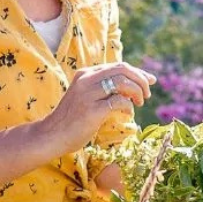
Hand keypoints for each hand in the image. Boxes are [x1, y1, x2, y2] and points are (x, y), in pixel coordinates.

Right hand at [41, 62, 155, 152]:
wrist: (52, 135)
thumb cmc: (72, 119)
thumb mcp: (87, 96)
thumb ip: (105, 88)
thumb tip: (134, 86)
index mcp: (85, 74)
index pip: (118, 66)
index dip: (138, 72)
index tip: (150, 80)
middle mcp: (86, 80)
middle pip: (123, 70)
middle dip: (140, 80)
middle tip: (147, 94)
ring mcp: (88, 94)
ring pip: (122, 82)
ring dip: (137, 92)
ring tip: (140, 102)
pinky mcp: (92, 110)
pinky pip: (119, 102)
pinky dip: (128, 107)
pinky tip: (128, 113)